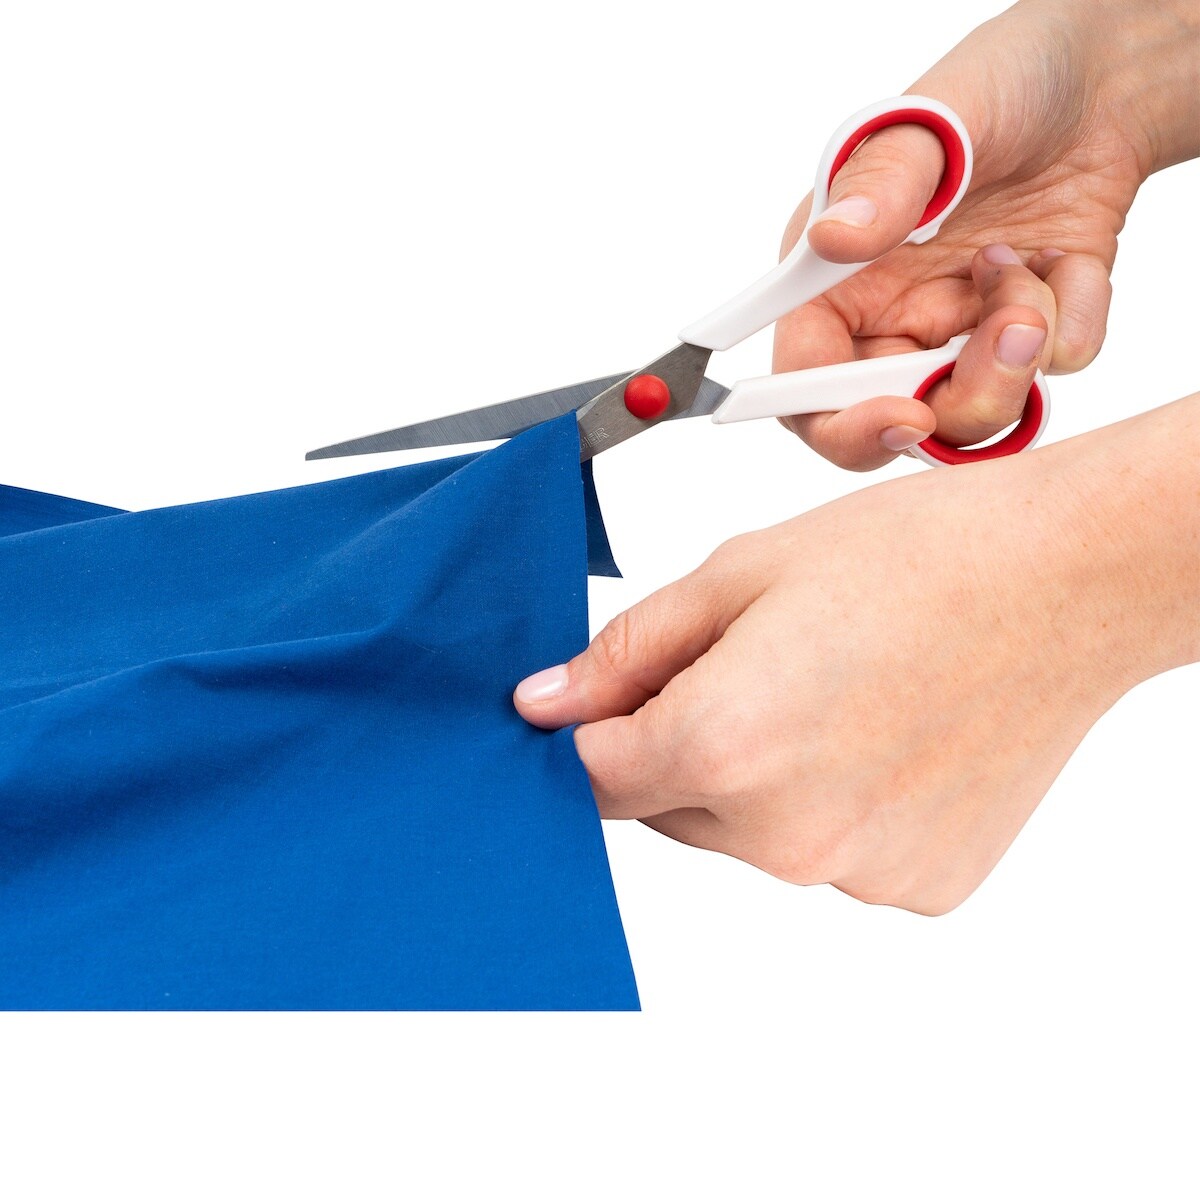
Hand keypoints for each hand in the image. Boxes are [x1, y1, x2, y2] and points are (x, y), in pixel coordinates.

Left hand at [515, 397, 1199, 912]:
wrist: (1064, 580)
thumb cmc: (920, 558)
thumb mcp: (743, 573)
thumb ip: (629, 651)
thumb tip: (547, 704)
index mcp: (728, 746)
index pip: (597, 776)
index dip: (599, 727)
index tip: (625, 694)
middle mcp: (786, 833)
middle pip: (670, 808)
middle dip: (683, 744)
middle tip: (757, 666)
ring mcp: (857, 870)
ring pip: (750, 834)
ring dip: (760, 777)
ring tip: (833, 692)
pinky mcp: (916, 886)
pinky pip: (829, 851)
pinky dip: (834, 803)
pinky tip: (880, 734)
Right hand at [777, 0, 1199, 468]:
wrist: (1094, 86)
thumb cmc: (991, 90)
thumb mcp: (928, 123)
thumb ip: (879, 185)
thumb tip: (832, 239)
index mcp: (832, 288)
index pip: (807, 389)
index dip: (843, 423)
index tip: (904, 414)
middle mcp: (886, 325)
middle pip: (897, 424)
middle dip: (961, 395)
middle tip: (1012, 332)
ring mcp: (955, 339)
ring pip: (975, 415)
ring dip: (1019, 354)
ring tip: (1032, 268)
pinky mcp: (1022, 341)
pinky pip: (1051, 372)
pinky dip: (1073, 317)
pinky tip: (1065, 259)